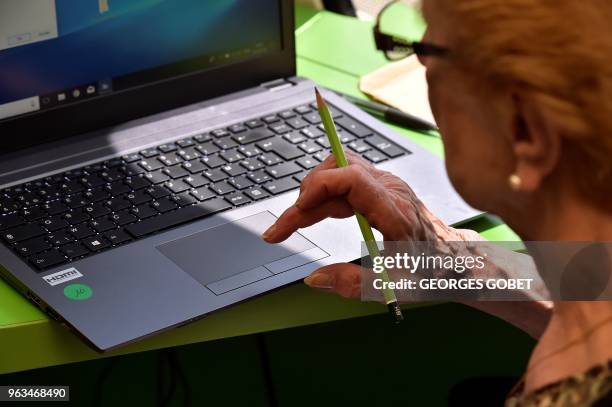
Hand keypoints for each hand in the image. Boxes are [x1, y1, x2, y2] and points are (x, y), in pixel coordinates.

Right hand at [262, 151, 476, 297]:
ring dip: (312, 192)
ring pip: (337, 170)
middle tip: (281, 230)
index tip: (295, 213)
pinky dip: (323, 191)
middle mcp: (390, 189)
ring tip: (294, 222)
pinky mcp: (380, 187)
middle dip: (304, 199)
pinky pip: (344, 177)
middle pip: (337, 173)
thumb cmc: (431, 271)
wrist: (454, 258)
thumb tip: (314, 279)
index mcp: (395, 210)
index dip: (318, 187)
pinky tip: (313, 211)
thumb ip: (353, 284)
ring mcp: (385, 184)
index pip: (351, 178)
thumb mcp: (393, 287)